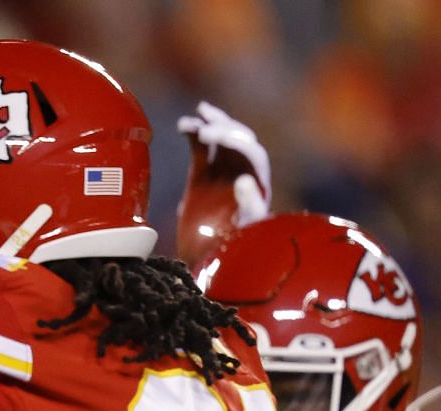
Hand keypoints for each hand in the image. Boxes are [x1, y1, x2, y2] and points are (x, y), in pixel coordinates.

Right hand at [175, 102, 270, 268]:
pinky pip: (200, 150)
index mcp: (257, 182)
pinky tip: (183, 127)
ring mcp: (221, 173)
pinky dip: (193, 136)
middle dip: (222, 128)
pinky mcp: (201, 177)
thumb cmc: (233, 250)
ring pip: (219, 140)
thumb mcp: (245, 230)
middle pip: (237, 139)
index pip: (250, 151)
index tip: (213, 136)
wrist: (208, 261)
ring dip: (209, 125)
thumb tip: (244, 180)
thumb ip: (249, 206)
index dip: (234, 140)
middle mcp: (241, 173)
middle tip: (204, 125)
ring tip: (194, 119)